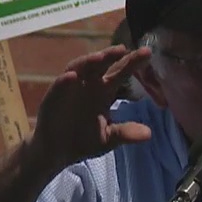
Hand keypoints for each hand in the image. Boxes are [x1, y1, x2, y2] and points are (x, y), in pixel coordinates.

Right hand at [33, 45, 154, 166]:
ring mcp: (70, 90)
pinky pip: (58, 88)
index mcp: (104, 91)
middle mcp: (88, 85)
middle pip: (100, 66)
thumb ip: (125, 133)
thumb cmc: (83, 140)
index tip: (147, 53)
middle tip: (123, 49)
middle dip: (110, 56)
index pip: (120, 73)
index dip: (132, 62)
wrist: (57, 152)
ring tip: (100, 57)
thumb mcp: (108, 138)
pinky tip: (71, 77)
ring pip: (79, 70)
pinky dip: (64, 81)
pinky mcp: (53, 99)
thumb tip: (148, 133)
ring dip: (88, 62)